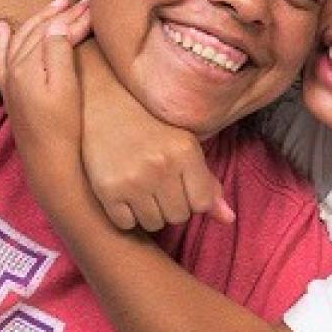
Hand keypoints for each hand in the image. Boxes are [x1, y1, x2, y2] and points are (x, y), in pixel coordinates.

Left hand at [0, 0, 91, 192]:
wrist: (48, 161)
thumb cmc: (62, 127)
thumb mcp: (66, 88)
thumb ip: (58, 52)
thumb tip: (56, 24)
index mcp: (28, 64)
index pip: (53, 30)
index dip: (74, 17)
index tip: (93, 6)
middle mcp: (14, 68)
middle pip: (37, 31)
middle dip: (60, 14)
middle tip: (81, 2)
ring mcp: (10, 79)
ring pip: (22, 38)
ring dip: (39, 20)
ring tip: (56, 5)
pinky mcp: (10, 92)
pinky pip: (2, 57)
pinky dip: (3, 40)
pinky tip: (5, 27)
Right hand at [79, 74, 233, 230]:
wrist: (102, 107)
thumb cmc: (150, 127)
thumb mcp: (185, 146)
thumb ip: (208, 184)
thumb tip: (229, 220)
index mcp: (185, 151)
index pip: (202, 204)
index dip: (191, 198)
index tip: (179, 183)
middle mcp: (161, 166)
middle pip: (178, 216)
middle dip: (170, 206)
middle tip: (156, 183)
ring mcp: (133, 179)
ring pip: (154, 224)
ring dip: (148, 212)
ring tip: (140, 187)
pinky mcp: (107, 190)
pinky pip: (126, 224)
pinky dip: (125, 215)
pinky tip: (122, 192)